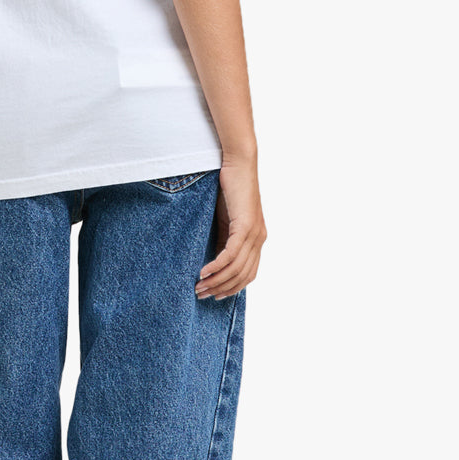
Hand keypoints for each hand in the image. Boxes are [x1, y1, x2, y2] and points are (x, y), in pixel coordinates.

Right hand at [196, 156, 266, 298]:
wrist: (239, 163)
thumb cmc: (230, 187)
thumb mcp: (226, 219)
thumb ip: (223, 238)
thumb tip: (212, 259)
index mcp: (257, 239)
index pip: (248, 274)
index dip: (232, 288)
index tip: (215, 295)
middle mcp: (259, 239)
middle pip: (242, 276)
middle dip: (221, 289)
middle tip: (201, 294)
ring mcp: (254, 234)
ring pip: (236, 268)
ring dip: (217, 281)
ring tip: (199, 287)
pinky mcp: (245, 226)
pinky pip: (231, 254)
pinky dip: (217, 266)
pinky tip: (203, 272)